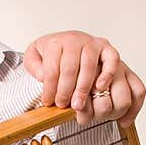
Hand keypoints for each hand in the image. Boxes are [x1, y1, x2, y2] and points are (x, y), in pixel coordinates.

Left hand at [24, 30, 145, 127]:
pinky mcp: (109, 50)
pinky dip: (108, 74)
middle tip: (63, 105)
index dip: (49, 88)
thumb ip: (33, 64)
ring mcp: (94, 44)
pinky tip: (101, 87)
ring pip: (90, 67)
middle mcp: (77, 39)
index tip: (48, 101)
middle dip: (65, 91)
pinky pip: (112, 61)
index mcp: (57, 41)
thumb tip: (43, 75)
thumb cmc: (53, 54)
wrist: (69, 43)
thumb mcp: (34, 55)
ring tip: (78, 105)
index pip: (52, 67)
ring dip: (83, 89)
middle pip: (70, 68)